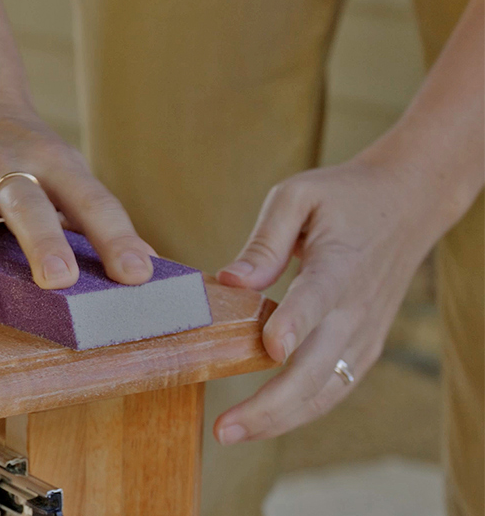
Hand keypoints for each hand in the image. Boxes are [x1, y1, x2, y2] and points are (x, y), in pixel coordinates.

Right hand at [0, 102, 155, 311]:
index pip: (92, 199)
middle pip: (23, 202)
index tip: (135, 276)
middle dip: (41, 242)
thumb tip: (151, 269)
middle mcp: (3, 163)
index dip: (116, 237)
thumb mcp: (70, 174)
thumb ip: (98, 221)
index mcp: (54, 162)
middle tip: (57, 283)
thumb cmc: (31, 159)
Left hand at [212, 158, 447, 444]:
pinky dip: (302, 411)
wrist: (407, 205)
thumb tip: (229, 280)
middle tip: (223, 428)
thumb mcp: (297, 196)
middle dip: (270, 404)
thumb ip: (264, 240)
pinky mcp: (364, 346)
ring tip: (233, 433)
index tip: (270, 348)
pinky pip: (334, 389)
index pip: (317, 299)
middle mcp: (354, 307)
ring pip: (325, 390)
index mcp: (337, 265)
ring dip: (280, 418)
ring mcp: (363, 332)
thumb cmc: (342, 198)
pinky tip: (265, 423)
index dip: (295, 324)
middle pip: (316, 366)